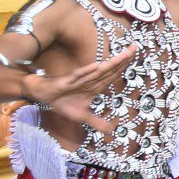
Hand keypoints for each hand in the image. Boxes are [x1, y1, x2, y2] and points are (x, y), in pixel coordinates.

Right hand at [24, 46, 139, 134]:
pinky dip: (86, 71)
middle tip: (135, 46)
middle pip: (110, 69)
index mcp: (96, 86)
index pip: (113, 75)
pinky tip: (96, 66)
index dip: (124, 66)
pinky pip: (77, 76)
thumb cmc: (62, 102)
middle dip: (123, 59)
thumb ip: (96, 122)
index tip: (135, 54)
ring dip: (111, 63)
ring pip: (98, 71)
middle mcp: (90, 81)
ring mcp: (79, 80)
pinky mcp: (66, 81)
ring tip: (124, 54)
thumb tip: (110, 132)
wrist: (43, 95)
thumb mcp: (81, 116)